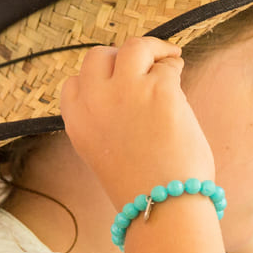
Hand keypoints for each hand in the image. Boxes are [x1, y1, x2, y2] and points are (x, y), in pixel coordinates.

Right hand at [60, 38, 216, 207]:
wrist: (161, 206)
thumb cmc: (142, 189)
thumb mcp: (106, 154)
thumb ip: (108, 123)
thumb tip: (134, 99)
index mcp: (78, 122)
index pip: (73, 83)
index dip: (96, 78)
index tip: (114, 81)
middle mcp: (96, 101)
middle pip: (98, 57)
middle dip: (119, 56)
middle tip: (142, 64)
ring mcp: (126, 91)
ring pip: (133, 47)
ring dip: (152, 48)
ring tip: (168, 57)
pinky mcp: (158, 89)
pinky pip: (167, 64)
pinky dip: (173, 65)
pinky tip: (179, 71)